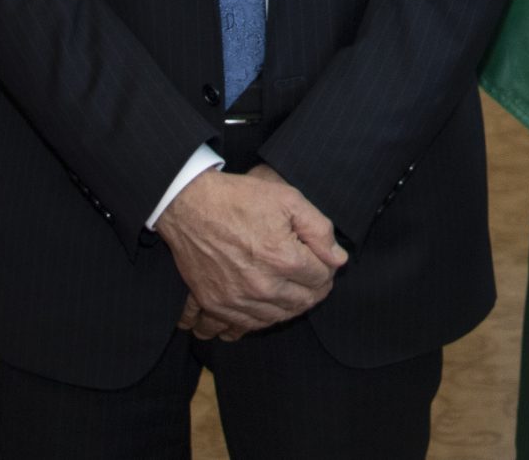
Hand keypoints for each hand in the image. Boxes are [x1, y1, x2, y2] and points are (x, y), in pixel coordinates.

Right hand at [158, 165, 347, 338]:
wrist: (189, 205)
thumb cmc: (240, 199)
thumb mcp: (288, 200)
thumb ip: (319, 230)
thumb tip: (338, 258)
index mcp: (284, 259)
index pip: (321, 278)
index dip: (326, 267)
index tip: (322, 259)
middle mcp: (262, 286)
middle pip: (302, 303)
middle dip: (312, 290)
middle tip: (309, 277)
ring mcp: (236, 299)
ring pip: (274, 319)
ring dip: (286, 308)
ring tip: (287, 291)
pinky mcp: (214, 304)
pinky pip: (238, 329)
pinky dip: (249, 324)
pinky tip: (255, 311)